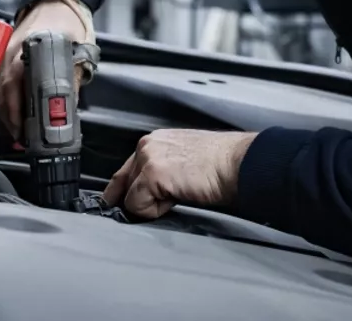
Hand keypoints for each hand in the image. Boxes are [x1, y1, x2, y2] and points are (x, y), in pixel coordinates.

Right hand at [0, 0, 91, 140]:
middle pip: (0, 94)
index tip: (25, 131)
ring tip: (18, 131)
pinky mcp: (4, 57)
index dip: (17, 113)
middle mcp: (9, 53)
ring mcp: (4, 54)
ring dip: (4, 114)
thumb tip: (69, 109)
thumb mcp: (78, 49)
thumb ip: (74, 78)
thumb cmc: (67, 20)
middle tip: (22, 138)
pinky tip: (12, 113)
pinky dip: (2, 101)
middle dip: (9, 120)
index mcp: (26, 50)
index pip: (13, 87)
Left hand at [101, 129, 257, 218]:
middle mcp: (147, 145)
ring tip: (179, 196)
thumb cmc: (221, 164)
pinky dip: (154, 211)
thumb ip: (163, 170)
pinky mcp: (152, 175)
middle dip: (134, 200)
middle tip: (153, 206)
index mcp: (155, 141)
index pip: (127, 169)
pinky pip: (138, 205)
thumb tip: (152, 190)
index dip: (120, 190)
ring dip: (151, 205)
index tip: (113, 202)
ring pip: (130, 197)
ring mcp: (148, 158)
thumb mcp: (184, 160)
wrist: (237, 162)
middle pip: (122, 183)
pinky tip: (176, 199)